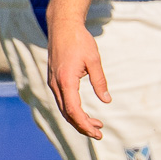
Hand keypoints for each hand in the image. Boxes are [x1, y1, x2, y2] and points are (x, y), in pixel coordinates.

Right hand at [46, 22, 108, 139]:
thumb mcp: (94, 60)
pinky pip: (62, 101)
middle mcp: (56, 85)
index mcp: (66, 81)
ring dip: (78, 119)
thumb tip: (106, 101)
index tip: (98, 132)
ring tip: (96, 123)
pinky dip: (72, 110)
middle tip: (99, 132)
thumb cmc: (79, 41)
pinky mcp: (54, 80)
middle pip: (67, 114)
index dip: (85, 125)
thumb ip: (99, 82)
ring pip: (64, 109)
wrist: (62, 26)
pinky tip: (84, 112)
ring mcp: (53, 83)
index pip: (73, 111)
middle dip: (83, 126)